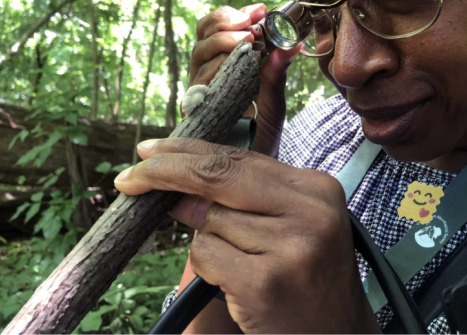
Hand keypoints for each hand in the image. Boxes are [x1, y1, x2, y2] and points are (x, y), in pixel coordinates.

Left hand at [115, 138, 380, 333]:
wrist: (337, 332)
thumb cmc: (307, 273)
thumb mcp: (289, 224)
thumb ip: (244, 198)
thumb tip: (178, 186)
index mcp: (316, 188)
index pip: (240, 157)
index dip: (188, 151)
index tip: (151, 151)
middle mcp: (309, 212)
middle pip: (217, 176)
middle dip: (165, 172)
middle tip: (129, 178)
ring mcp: (290, 247)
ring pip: (207, 222)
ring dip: (207, 238)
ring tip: (244, 262)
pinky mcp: (266, 283)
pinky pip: (206, 256)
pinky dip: (209, 268)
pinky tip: (238, 282)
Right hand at [190, 4, 300, 156]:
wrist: (247, 183)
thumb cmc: (259, 142)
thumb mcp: (272, 106)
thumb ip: (275, 77)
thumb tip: (291, 45)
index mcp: (223, 70)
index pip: (218, 31)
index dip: (234, 16)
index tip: (260, 9)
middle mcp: (206, 78)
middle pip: (203, 37)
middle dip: (225, 24)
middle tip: (250, 24)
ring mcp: (197, 95)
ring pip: (199, 57)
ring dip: (222, 43)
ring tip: (247, 41)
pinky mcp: (191, 114)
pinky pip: (196, 86)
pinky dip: (214, 73)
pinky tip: (233, 69)